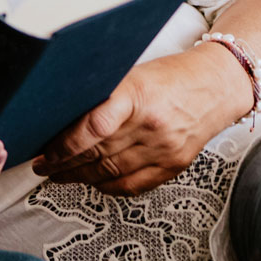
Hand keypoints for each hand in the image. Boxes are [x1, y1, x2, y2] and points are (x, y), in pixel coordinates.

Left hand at [33, 47, 249, 195]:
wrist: (217, 85)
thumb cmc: (169, 76)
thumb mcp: (130, 74)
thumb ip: (101, 97)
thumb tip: (60, 118)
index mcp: (137, 95)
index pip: (93, 127)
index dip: (63, 145)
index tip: (45, 152)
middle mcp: (152, 124)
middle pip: (97, 153)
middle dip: (63, 164)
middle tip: (43, 166)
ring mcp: (165, 148)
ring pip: (111, 172)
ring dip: (79, 177)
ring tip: (60, 175)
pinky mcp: (175, 164)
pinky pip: (133, 185)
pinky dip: (107, 186)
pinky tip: (91, 181)